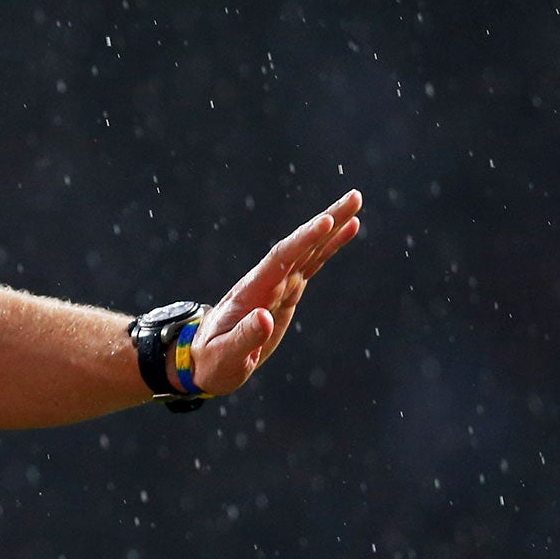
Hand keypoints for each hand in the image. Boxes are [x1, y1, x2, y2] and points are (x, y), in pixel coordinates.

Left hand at [188, 190, 361, 395]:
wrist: (204, 360)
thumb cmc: (212, 361)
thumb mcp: (226, 356)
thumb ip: (244, 338)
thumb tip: (265, 318)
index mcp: (252, 292)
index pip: (281, 259)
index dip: (303, 240)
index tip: (326, 221)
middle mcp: (266, 282)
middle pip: (299, 245)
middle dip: (326, 222)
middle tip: (354, 197)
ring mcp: (278, 285)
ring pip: (309, 250)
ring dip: (332, 227)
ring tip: (355, 203)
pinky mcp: (287, 293)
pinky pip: (312, 264)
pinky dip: (328, 246)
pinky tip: (347, 228)